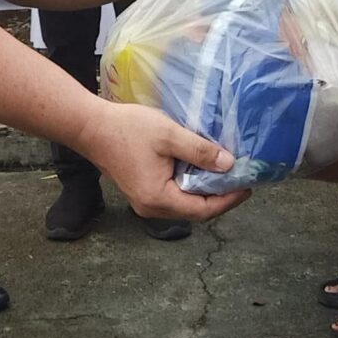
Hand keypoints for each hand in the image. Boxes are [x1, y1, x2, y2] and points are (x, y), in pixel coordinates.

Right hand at [73, 101, 250, 223]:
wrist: (90, 127)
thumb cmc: (127, 129)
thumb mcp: (169, 135)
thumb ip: (200, 151)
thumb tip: (229, 165)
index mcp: (159, 199)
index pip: (203, 210)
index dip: (229, 199)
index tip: (247, 185)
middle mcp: (152, 207)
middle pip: (195, 211)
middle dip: (220, 196)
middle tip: (240, 178)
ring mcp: (145, 202)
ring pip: (185, 204)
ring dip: (205, 191)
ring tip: (225, 174)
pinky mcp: (142, 192)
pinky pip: (174, 195)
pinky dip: (190, 185)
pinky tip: (200, 169)